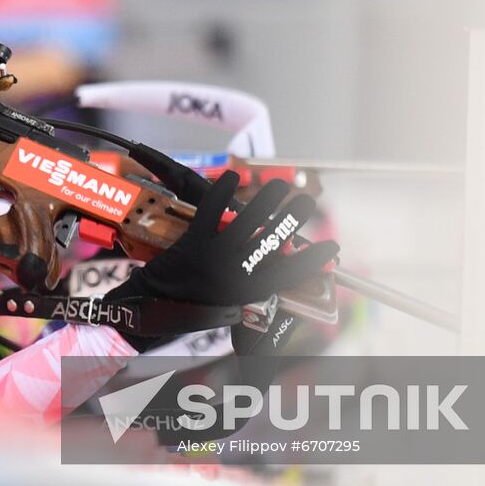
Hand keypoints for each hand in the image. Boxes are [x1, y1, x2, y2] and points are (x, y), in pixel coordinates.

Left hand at [111, 170, 338, 311]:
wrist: (153, 307)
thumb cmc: (193, 307)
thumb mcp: (230, 307)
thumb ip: (254, 289)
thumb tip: (279, 271)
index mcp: (249, 294)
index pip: (290, 274)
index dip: (313, 259)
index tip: (331, 247)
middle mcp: (236, 276)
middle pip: (274, 241)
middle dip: (294, 218)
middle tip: (307, 200)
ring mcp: (215, 258)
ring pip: (248, 221)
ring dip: (267, 199)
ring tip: (279, 184)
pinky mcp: (194, 242)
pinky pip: (212, 210)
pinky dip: (223, 191)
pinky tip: (232, 178)